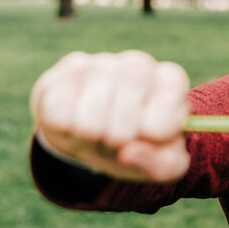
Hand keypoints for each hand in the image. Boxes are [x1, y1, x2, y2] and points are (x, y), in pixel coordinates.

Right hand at [30, 50, 190, 182]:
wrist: (99, 141)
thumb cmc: (140, 148)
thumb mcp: (164, 164)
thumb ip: (162, 164)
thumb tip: (129, 153)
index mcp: (171, 82)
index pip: (170, 91)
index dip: (158, 125)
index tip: (151, 137)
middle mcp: (139, 65)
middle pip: (131, 86)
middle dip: (121, 132)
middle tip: (118, 142)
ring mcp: (101, 63)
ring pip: (91, 104)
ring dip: (91, 134)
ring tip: (98, 135)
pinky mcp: (67, 71)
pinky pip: (57, 104)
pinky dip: (65, 127)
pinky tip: (75, 123)